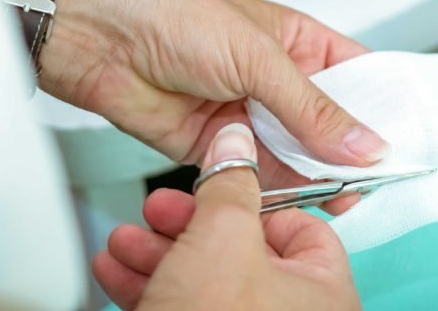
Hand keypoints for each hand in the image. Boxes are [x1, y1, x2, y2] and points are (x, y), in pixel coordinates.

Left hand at [0, 0, 388, 187]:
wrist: (102, 41)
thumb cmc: (173, 17)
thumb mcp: (259, 58)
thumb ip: (313, 108)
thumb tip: (364, 142)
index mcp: (296, 41)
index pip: (356, 75)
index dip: (382, 105)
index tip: (404, 137)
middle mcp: (276, 80)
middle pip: (329, 123)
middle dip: (351, 150)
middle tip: (374, 178)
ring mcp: (249, 115)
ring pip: (297, 155)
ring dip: (317, 175)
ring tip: (341, 195)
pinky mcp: (219, 148)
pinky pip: (258, 176)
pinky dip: (277, 191)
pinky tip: (295, 199)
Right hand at [93, 124, 359, 310]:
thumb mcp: (223, 239)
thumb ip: (231, 186)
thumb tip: (238, 144)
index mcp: (323, 292)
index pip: (300, 227)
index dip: (250, 200)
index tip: (214, 184)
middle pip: (240, 254)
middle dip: (185, 227)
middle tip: (156, 210)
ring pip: (202, 285)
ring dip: (156, 256)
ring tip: (122, 242)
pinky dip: (147, 290)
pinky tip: (114, 275)